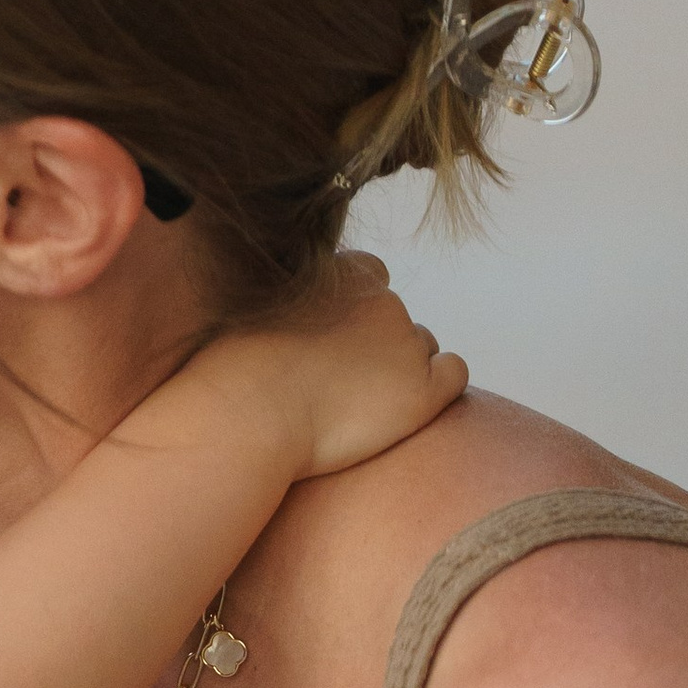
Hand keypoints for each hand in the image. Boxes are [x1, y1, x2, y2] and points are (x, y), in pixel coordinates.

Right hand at [210, 254, 467, 483]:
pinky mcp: (421, 389)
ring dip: (400, 372)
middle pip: (395, 319)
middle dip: (376, 347)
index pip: (372, 277)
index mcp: (343, 273)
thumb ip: (286, 305)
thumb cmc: (234, 376)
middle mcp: (382, 298)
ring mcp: (406, 341)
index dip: (356, 313)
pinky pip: (454, 375)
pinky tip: (405, 410)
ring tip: (358, 407)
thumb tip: (293, 324)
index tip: (331, 345)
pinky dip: (438, 388)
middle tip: (337, 387)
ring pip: (421, 349)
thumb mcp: (254, 314)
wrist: (246, 414)